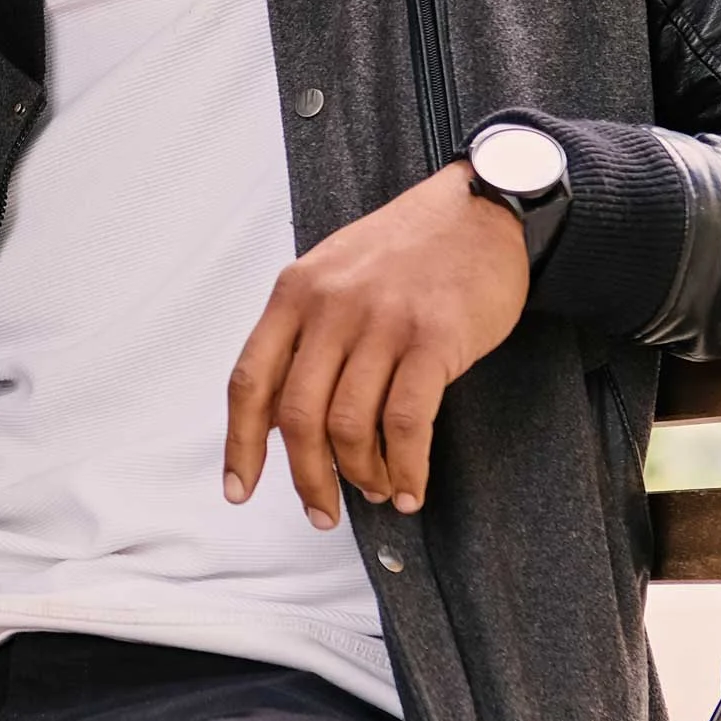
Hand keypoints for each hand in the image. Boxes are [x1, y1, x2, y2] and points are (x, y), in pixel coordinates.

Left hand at [223, 162, 528, 527]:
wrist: (480, 207)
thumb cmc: (407, 247)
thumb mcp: (334, 272)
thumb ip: (304, 333)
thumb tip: (284, 419)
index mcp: (295, 293)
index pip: (249, 380)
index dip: (241, 444)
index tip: (240, 488)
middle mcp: (331, 307)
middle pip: (297, 416)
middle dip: (306, 478)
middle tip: (321, 512)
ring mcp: (382, 323)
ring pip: (349, 426)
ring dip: (359, 476)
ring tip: (375, 492)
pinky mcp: (434, 340)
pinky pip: (406, 423)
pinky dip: (405, 468)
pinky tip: (410, 488)